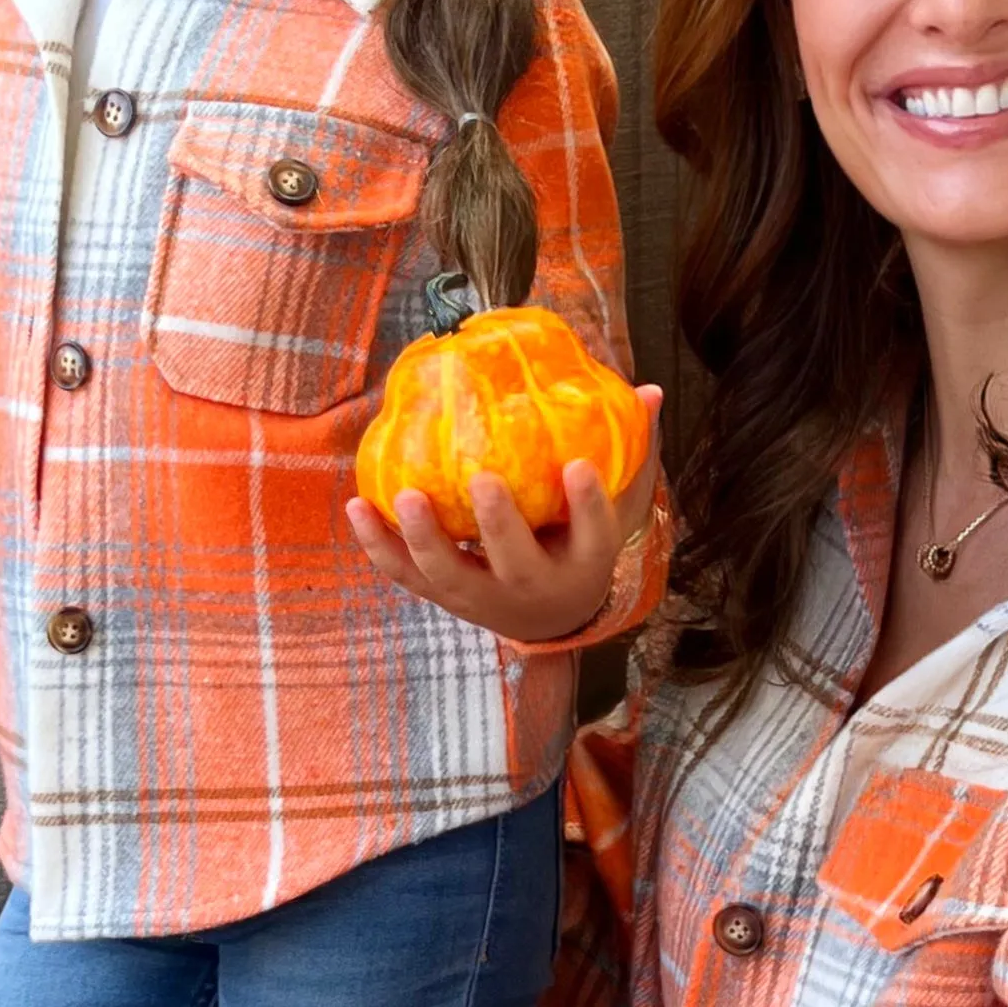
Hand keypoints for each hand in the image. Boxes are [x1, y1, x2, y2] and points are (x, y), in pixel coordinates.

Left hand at [345, 385, 663, 644]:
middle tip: (482, 480)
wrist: (550, 616)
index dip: (588, 506)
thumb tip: (650, 390)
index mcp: (583, 566)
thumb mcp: (616, 507)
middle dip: (498, 525)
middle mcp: (533, 590)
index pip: (595, 538)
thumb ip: (632, 454)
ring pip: (451, 578)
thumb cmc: (581, 543)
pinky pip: (406, 576)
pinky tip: (357, 504)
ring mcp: (484, 599)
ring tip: (404, 497)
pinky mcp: (444, 598)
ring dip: (425, 540)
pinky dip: (378, 545)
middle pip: (517, 564)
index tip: (578, 466)